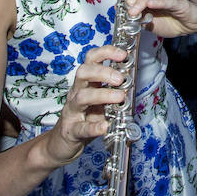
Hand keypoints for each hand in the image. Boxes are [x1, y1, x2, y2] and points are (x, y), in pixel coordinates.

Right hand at [37, 45, 127, 165]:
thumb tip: (133, 81)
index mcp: (85, 83)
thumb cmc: (85, 118)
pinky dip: (93, 127)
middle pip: (83, 72)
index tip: (122, 54)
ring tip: (120, 97)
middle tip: (120, 79)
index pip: (91, 60)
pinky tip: (104, 125)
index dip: (105, 53)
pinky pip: (81, 128)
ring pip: (82, 97)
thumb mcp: (99, 101)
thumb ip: (113, 91)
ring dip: (102, 95)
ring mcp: (72, 111)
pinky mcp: (71, 131)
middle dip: (103, 71)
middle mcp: (76, 93)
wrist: (63, 143)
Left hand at [125, 0, 196, 36]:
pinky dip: (158, 2)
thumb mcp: (151, 23)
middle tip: (128, 2)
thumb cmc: (173, 21)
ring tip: (133, 11)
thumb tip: (126, 16)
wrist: (193, 26)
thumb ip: (139, 19)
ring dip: (141, 0)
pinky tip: (150, 5)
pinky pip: (169, 1)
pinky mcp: (181, 5)